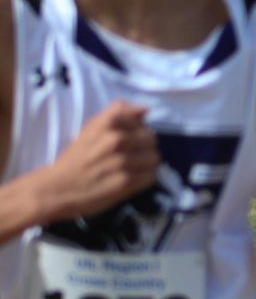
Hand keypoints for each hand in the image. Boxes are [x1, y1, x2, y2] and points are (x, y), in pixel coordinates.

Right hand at [45, 101, 158, 220]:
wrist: (57, 189)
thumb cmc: (75, 158)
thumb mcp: (90, 128)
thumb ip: (117, 114)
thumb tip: (145, 109)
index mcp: (109, 124)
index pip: (143, 123)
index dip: (137, 132)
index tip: (127, 140)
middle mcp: (117, 140)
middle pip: (152, 140)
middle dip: (143, 148)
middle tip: (130, 156)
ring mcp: (122, 161)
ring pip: (154, 159)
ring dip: (146, 165)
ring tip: (131, 169)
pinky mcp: (126, 182)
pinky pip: (151, 177)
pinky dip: (144, 179)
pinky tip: (131, 180)